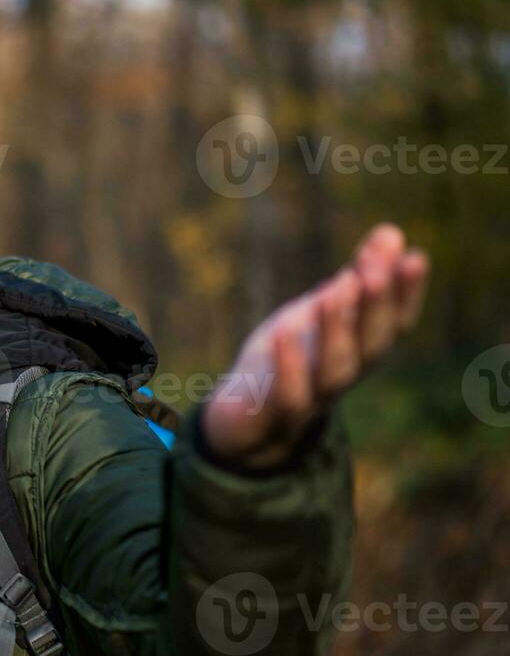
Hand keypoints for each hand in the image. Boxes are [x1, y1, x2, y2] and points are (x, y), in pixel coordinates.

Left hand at [201, 223, 429, 468]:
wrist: (242, 424)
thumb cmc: (287, 360)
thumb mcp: (318, 314)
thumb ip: (355, 278)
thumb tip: (391, 231)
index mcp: (356, 351)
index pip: (392, 324)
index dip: (406, 295)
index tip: (414, 256)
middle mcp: (342, 376)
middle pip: (371, 346)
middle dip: (377, 307)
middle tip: (374, 269)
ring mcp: (310, 400)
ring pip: (336, 371)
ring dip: (340, 329)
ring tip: (340, 286)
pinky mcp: (270, 416)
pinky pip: (288, 396)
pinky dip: (290, 366)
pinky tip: (285, 329)